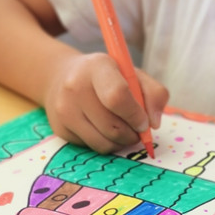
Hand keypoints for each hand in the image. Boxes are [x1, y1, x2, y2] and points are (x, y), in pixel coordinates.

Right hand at [43, 51, 168, 153]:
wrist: (63, 77)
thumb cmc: (107, 77)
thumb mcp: (133, 75)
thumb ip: (154, 93)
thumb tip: (154, 123)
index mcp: (97, 67)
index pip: (117, 96)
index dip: (135, 115)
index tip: (144, 122)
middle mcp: (75, 86)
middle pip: (112, 126)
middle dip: (132, 134)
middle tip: (137, 129)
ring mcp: (64, 109)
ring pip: (103, 143)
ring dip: (121, 143)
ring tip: (124, 131)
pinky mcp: (60, 128)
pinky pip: (92, 147)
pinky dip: (105, 144)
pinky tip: (104, 130)